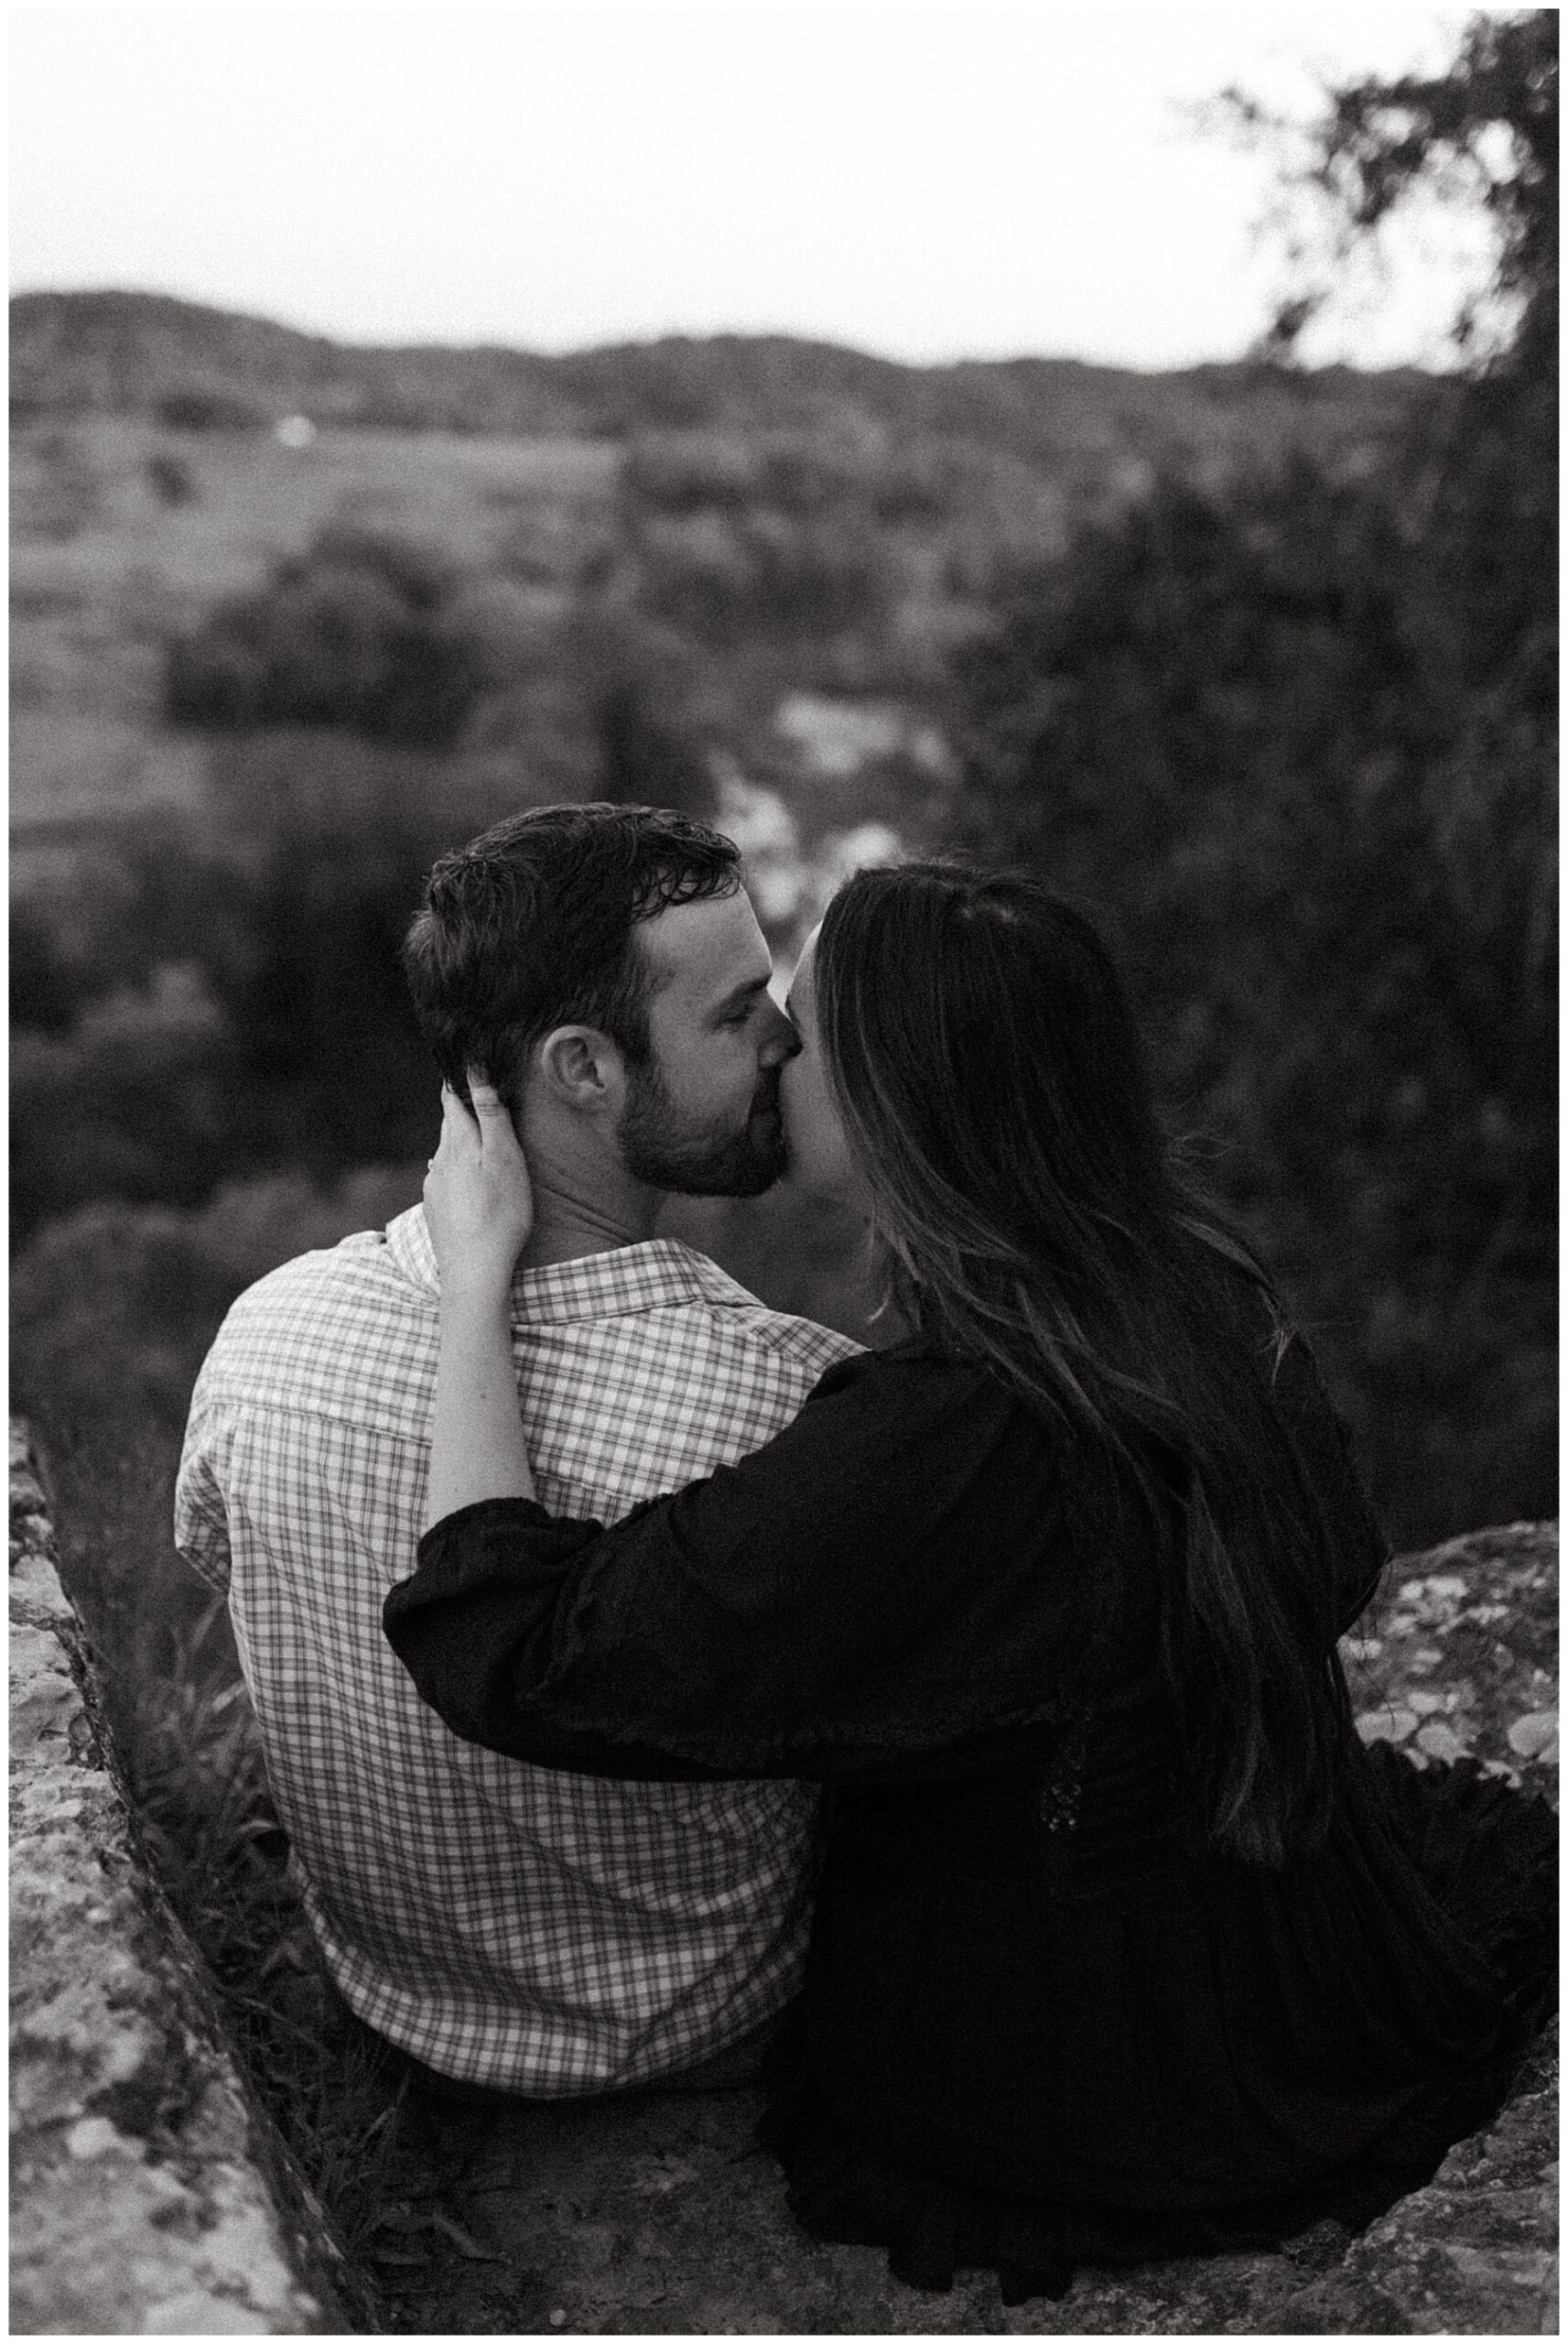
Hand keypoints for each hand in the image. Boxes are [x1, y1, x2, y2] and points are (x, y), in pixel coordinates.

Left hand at [424, 1074, 534, 1300]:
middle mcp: (439, 1162)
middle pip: (448, 1127)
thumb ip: (491, 1117)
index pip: (452, 1101)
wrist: (473, 1271)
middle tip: (471, 1094)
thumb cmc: (500, 1214)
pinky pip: (445, 1180)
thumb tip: (475, 1074)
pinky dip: (457, 1172)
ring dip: (459, 1143)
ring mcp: (433, 1188)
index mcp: (458, 1144)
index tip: (461, 1064)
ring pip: (446, 1154)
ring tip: (475, 1138)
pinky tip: (467, 1182)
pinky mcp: (436, 1211)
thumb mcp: (504, 1160)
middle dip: (460, 1111)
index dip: (457, 1082)